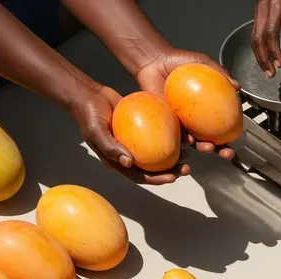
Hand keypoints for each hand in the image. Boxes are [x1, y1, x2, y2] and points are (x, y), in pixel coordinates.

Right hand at [69, 84, 189, 184]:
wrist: (89, 96)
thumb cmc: (89, 116)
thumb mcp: (96, 132)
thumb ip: (110, 148)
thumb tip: (128, 163)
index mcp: (119, 161)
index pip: (141, 176)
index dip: (157, 180)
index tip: (173, 178)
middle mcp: (129, 154)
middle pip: (153, 168)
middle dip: (171, 171)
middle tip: (187, 168)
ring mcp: (136, 141)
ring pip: (159, 152)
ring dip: (175, 155)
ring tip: (190, 152)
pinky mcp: (142, 127)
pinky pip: (159, 133)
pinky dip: (171, 135)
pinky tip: (184, 132)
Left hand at [135, 47, 240, 160]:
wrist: (154, 61)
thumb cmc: (177, 62)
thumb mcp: (202, 63)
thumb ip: (220, 73)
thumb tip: (237, 86)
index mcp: (206, 108)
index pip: (222, 124)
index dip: (231, 134)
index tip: (238, 139)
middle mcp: (194, 118)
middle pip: (210, 139)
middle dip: (220, 150)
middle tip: (227, 153)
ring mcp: (180, 122)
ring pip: (193, 142)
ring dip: (202, 148)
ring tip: (207, 147)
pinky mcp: (165, 123)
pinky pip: (174, 135)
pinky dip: (182, 140)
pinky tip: (188, 140)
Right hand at [252, 0, 280, 77]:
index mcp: (277, 3)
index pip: (271, 33)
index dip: (274, 51)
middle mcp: (264, 6)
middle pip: (257, 38)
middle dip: (263, 58)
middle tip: (271, 74)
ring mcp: (259, 9)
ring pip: (253, 36)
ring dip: (259, 55)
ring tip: (268, 69)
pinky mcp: (258, 12)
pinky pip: (255, 32)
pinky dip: (259, 47)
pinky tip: (266, 57)